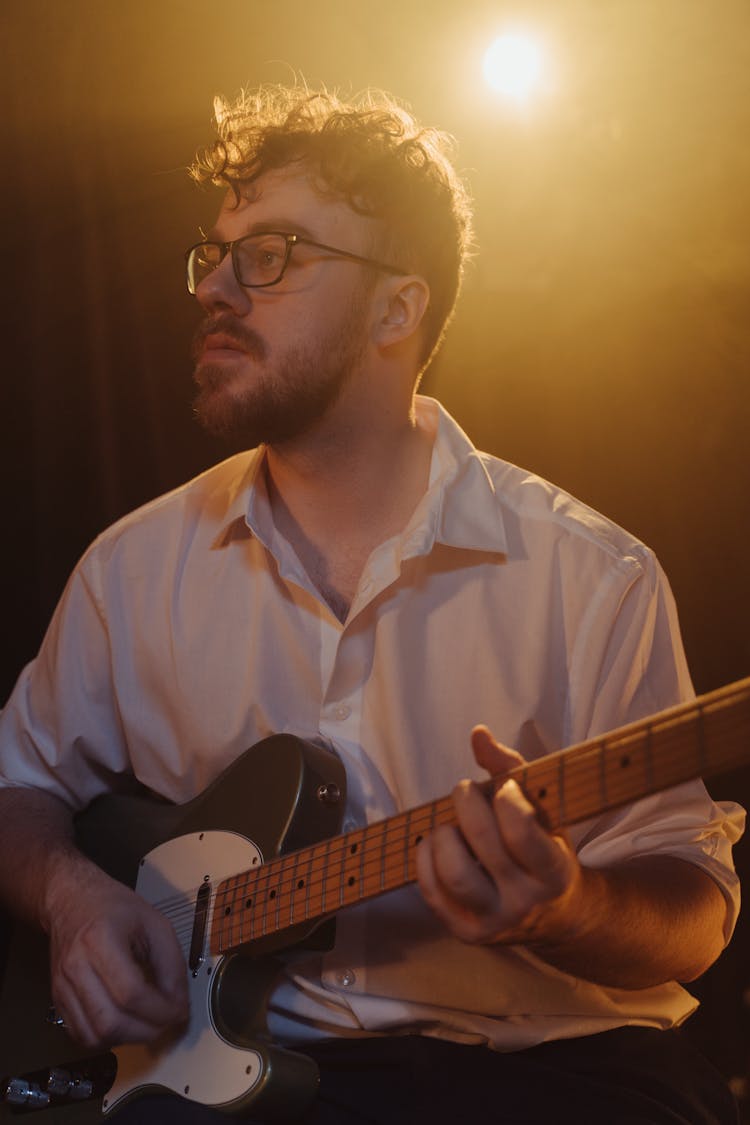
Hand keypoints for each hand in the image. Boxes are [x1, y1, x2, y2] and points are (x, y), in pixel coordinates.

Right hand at [45, 856, 188, 1048]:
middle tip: (167, 1023)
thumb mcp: (155, 923)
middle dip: (146, 1031)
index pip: (131, 993)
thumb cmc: (113, 907)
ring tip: (147, 1024)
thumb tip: (179, 1003)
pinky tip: (124, 1024)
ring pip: (94, 1036)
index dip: (160, 1011)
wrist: (72, 900)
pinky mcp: (57, 999)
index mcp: (100, 939)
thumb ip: (172, 964)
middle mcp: (76, 966)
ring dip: (127, 1039)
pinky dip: (106, 1039)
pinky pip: (80, 1035)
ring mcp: (62, 986)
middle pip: (110, 1021)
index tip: (179, 1012)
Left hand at [416, 726, 583, 946]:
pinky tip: (436, 843)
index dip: (506, 799)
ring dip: (443, 836)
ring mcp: (494, 922)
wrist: (554, 915)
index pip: (523, 833)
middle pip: (482, 844)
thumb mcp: (545, 811)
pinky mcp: (465, 931)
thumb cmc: (545, 848)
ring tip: (449, 824)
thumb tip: (478, 734)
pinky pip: (432, 892)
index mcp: (554, 872)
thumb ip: (513, 769)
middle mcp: (525, 902)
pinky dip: (425, 859)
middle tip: (464, 790)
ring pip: (454, 875)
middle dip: (466, 803)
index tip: (503, 788)